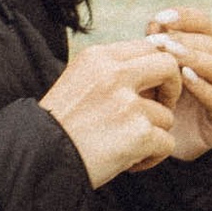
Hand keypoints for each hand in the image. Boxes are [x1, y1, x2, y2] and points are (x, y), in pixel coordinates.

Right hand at [41, 38, 182, 182]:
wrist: (39, 158)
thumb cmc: (59, 126)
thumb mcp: (79, 82)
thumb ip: (111, 72)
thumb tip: (151, 73)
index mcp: (98, 57)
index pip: (147, 47)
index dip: (156, 69)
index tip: (151, 89)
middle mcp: (115, 74)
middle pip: (168, 65)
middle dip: (172, 89)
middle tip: (158, 110)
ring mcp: (128, 104)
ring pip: (167, 115)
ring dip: (154, 135)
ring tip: (128, 147)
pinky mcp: (139, 133)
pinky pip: (167, 143)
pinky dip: (152, 158)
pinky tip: (130, 163)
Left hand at [147, 14, 211, 161]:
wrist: (166, 146)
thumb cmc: (159, 102)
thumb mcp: (153, 71)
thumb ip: (155, 47)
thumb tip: (155, 23)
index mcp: (208, 52)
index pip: (204, 24)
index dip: (185, 17)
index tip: (160, 17)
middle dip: (184, 40)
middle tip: (157, 40)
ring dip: (194, 58)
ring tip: (171, 55)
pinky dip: (203, 86)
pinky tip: (185, 78)